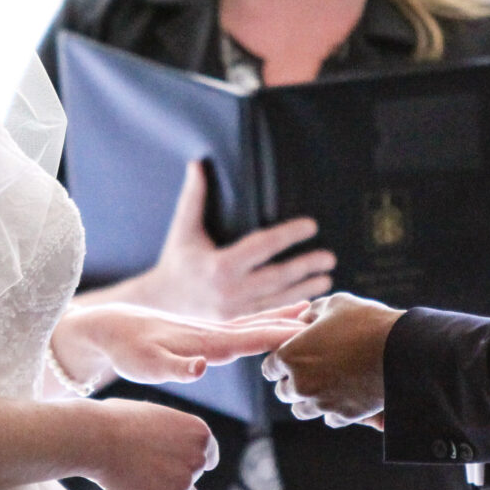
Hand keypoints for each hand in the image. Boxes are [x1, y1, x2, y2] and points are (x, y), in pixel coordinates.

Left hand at [52, 301, 310, 391]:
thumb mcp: (148, 365)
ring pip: (253, 323)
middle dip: (292, 324)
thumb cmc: (129, 351)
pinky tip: (272, 323)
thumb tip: (201, 366)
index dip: (281, 336)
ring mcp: (210, 331)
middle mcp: (213, 333)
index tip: (309, 333)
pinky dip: (262, 322)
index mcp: (207, 342)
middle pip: (260, 327)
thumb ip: (176, 368)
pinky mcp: (204, 334)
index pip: (252, 338)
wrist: (110, 328)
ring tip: (310, 312)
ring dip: (281, 318)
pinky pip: (241, 327)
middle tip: (325, 321)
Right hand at [80, 398, 218, 489]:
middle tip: (144, 468)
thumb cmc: (115, 420)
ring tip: (140, 485)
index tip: (178, 465)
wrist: (95, 438)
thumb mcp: (154, 415)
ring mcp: (184, 483)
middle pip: (193, 477)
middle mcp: (198, 458)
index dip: (191, 460)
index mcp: (198, 432)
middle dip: (174, 475)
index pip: (208, 455)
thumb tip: (169, 445)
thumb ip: (170, 432)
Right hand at [116, 163, 334, 319]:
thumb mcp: (183, 230)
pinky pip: (270, 315)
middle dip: (305, 266)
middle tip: (329, 258)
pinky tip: (308, 300)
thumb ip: (193, 197)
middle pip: (276, 277)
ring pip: (278, 300)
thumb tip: (197, 163)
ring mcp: (235, 313)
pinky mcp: (238, 326)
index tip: (311, 225)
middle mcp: (230, 292)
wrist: (160, 305)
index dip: (289, 235)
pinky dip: (291, 308)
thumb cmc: (176, 263)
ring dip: (305, 289)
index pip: (262, 246)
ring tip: (327, 278)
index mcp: (219, 266)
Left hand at [260, 293, 401, 426]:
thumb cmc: (366, 322)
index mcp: (291, 356)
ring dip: (308, 400)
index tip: (291, 358)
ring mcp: (320, 403)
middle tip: (309, 372)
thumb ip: (312, 313)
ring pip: (301, 410)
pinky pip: (329, 419)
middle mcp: (300, 384)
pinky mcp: (343, 415)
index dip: (280, 362)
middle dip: (293, 382)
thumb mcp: (335, 305)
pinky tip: (342, 397)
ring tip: (323, 388)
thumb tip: (303, 318)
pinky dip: (333, 410)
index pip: (269, 368)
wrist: (402, 350)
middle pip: (283, 392)